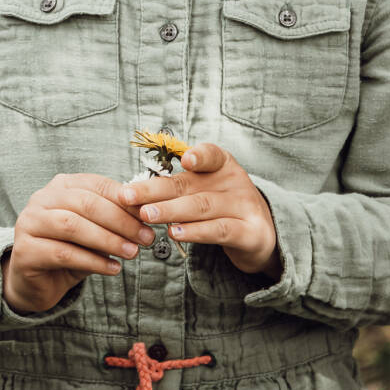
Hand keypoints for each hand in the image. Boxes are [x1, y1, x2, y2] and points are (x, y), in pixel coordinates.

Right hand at [2, 173, 155, 313]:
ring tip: (132, 253)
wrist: (35, 282)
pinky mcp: (24, 251)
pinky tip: (112, 268)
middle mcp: (41, 199)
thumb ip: (112, 220)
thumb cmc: (69, 250)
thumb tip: (145, 216)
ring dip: (107, 240)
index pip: (97, 185)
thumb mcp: (93, 231)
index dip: (125, 200)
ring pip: (72, 226)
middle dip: (120, 220)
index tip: (149, 216)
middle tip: (145, 238)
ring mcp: (29, 223)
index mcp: (61, 186)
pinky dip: (92, 261)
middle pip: (85, 203)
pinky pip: (63, 253)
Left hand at [118, 143, 280, 279]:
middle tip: (128, 196)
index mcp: (222, 165)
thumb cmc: (222, 205)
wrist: (261, 234)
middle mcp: (235, 182)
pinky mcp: (250, 233)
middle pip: (191, 185)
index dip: (198, 155)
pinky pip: (219, 231)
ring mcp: (244, 207)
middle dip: (155, 190)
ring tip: (146, 214)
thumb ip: (178, 186)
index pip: (211, 154)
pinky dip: (196, 232)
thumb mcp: (205, 188)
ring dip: (170, 211)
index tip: (183, 160)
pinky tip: (175, 233)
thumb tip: (135, 190)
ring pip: (202, 207)